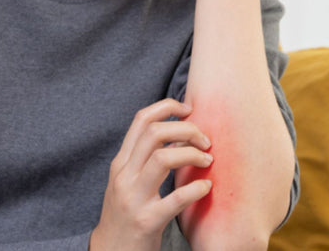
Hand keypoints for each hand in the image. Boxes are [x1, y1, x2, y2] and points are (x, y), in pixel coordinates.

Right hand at [90, 99, 213, 250]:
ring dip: (192, 154)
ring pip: (163, 158)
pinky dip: (196, 189)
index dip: (168, 107)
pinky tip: (206, 187)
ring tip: (207, 161)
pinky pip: (175, 199)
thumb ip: (148, 159)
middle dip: (187, 129)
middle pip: (155, 133)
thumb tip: (182, 136)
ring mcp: (134, 199)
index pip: (142, 120)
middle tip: (205, 141)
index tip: (189, 110)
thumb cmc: (126, 216)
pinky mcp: (147, 222)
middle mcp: (124, 176)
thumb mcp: (130, 182)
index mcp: (121, 163)